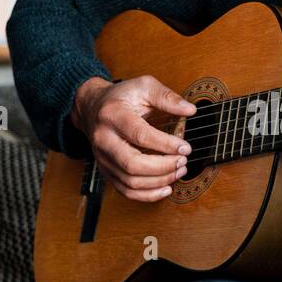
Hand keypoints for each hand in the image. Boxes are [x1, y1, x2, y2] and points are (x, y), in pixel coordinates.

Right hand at [72, 75, 196, 201]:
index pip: (140, 135)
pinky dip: (147, 195)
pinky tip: (166, 188)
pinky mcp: (106, 170)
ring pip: (130, 181)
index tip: (185, 147)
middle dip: (163, 167)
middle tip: (182, 161)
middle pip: (132, 164)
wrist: (92, 107)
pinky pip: (125, 190)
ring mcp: (103, 158)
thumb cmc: (121, 97)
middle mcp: (104, 139)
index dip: (165, 144)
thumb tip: (190, 110)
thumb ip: (166, 97)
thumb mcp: (143, 86)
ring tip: (178, 171)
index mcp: (113, 115)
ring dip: (159, 181)